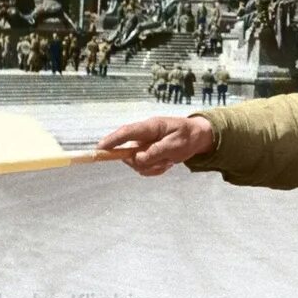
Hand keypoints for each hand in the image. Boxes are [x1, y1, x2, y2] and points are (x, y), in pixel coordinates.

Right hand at [97, 116, 214, 176]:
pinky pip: (143, 169)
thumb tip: (137, 159)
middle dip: (144, 162)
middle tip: (165, 162)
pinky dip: (155, 170)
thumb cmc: (187, 136)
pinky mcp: (146, 155)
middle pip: (128, 154)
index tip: (99, 148)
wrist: (197, 137)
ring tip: (169, 161)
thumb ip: (156, 151)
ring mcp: (143, 146)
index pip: (126, 132)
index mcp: (149, 127)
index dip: (112, 140)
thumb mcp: (176, 144)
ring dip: (153, 167)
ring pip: (136, 164)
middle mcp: (143, 137)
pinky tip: (167, 163)